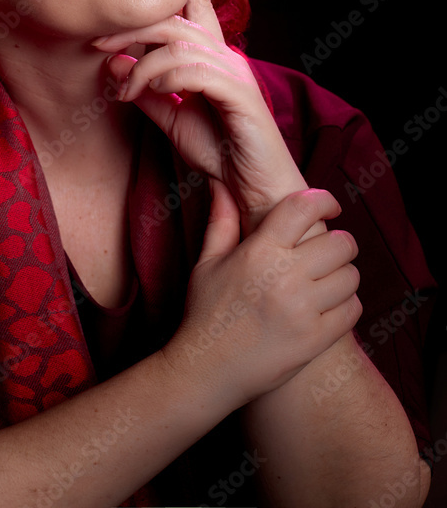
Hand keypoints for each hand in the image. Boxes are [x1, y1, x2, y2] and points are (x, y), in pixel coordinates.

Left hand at [91, 0, 308, 232]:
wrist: (253, 187)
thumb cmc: (218, 150)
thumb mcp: (171, 118)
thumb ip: (145, 90)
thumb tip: (112, 62)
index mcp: (210, 56)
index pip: (187, 11)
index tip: (124, 3)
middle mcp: (224, 56)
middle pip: (172, 23)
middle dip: (130, 31)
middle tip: (98, 47)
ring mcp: (234, 72)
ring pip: (179, 46)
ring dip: (142, 67)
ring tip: (126, 91)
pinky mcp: (240, 94)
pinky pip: (197, 71)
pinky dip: (167, 78)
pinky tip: (153, 92)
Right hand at [162, 185, 361, 414]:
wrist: (206, 371)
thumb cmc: (205, 313)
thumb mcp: (207, 262)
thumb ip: (221, 221)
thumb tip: (222, 186)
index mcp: (259, 251)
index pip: (304, 207)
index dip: (324, 199)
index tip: (328, 205)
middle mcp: (284, 277)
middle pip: (339, 243)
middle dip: (339, 242)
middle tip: (329, 250)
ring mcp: (302, 310)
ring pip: (350, 276)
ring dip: (343, 274)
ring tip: (328, 278)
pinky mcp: (315, 340)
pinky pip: (352, 310)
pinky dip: (346, 304)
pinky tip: (329, 305)